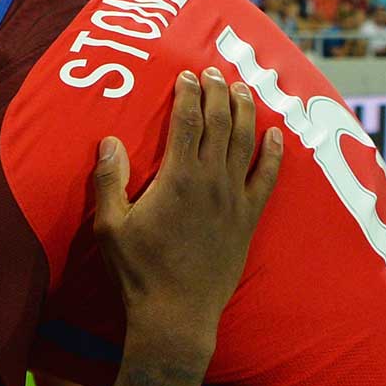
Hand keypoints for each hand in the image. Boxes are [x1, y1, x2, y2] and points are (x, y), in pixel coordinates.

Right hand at [95, 68, 281, 360]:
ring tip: (242, 89)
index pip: (186, 122)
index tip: (187, 75)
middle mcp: (212, 181)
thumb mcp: (110, 226)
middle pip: (219, 124)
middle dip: (217, 93)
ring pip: (245, 142)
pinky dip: (274, 153)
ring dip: (245, 111)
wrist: (177, 313)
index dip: (187, 94)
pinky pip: (268, 178)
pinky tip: (276, 134)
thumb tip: (109, 142)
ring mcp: (235, 199)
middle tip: (214, 72)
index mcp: (178, 178)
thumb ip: (109, 181)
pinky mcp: (248, 219)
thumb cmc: (138, 271)